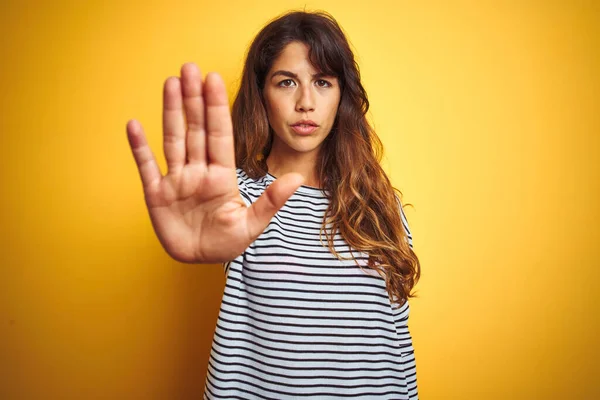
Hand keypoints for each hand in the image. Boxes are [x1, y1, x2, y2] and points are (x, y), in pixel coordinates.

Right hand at [126, 63, 302, 262]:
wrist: (201, 259)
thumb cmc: (227, 242)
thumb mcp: (252, 225)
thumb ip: (271, 201)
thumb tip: (297, 179)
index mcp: (222, 176)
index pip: (219, 135)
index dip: (216, 108)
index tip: (214, 80)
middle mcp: (198, 171)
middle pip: (195, 129)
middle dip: (193, 99)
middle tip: (190, 68)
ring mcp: (176, 180)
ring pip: (173, 140)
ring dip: (170, 112)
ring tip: (170, 83)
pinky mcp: (156, 194)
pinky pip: (146, 167)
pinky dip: (139, 148)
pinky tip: (134, 125)